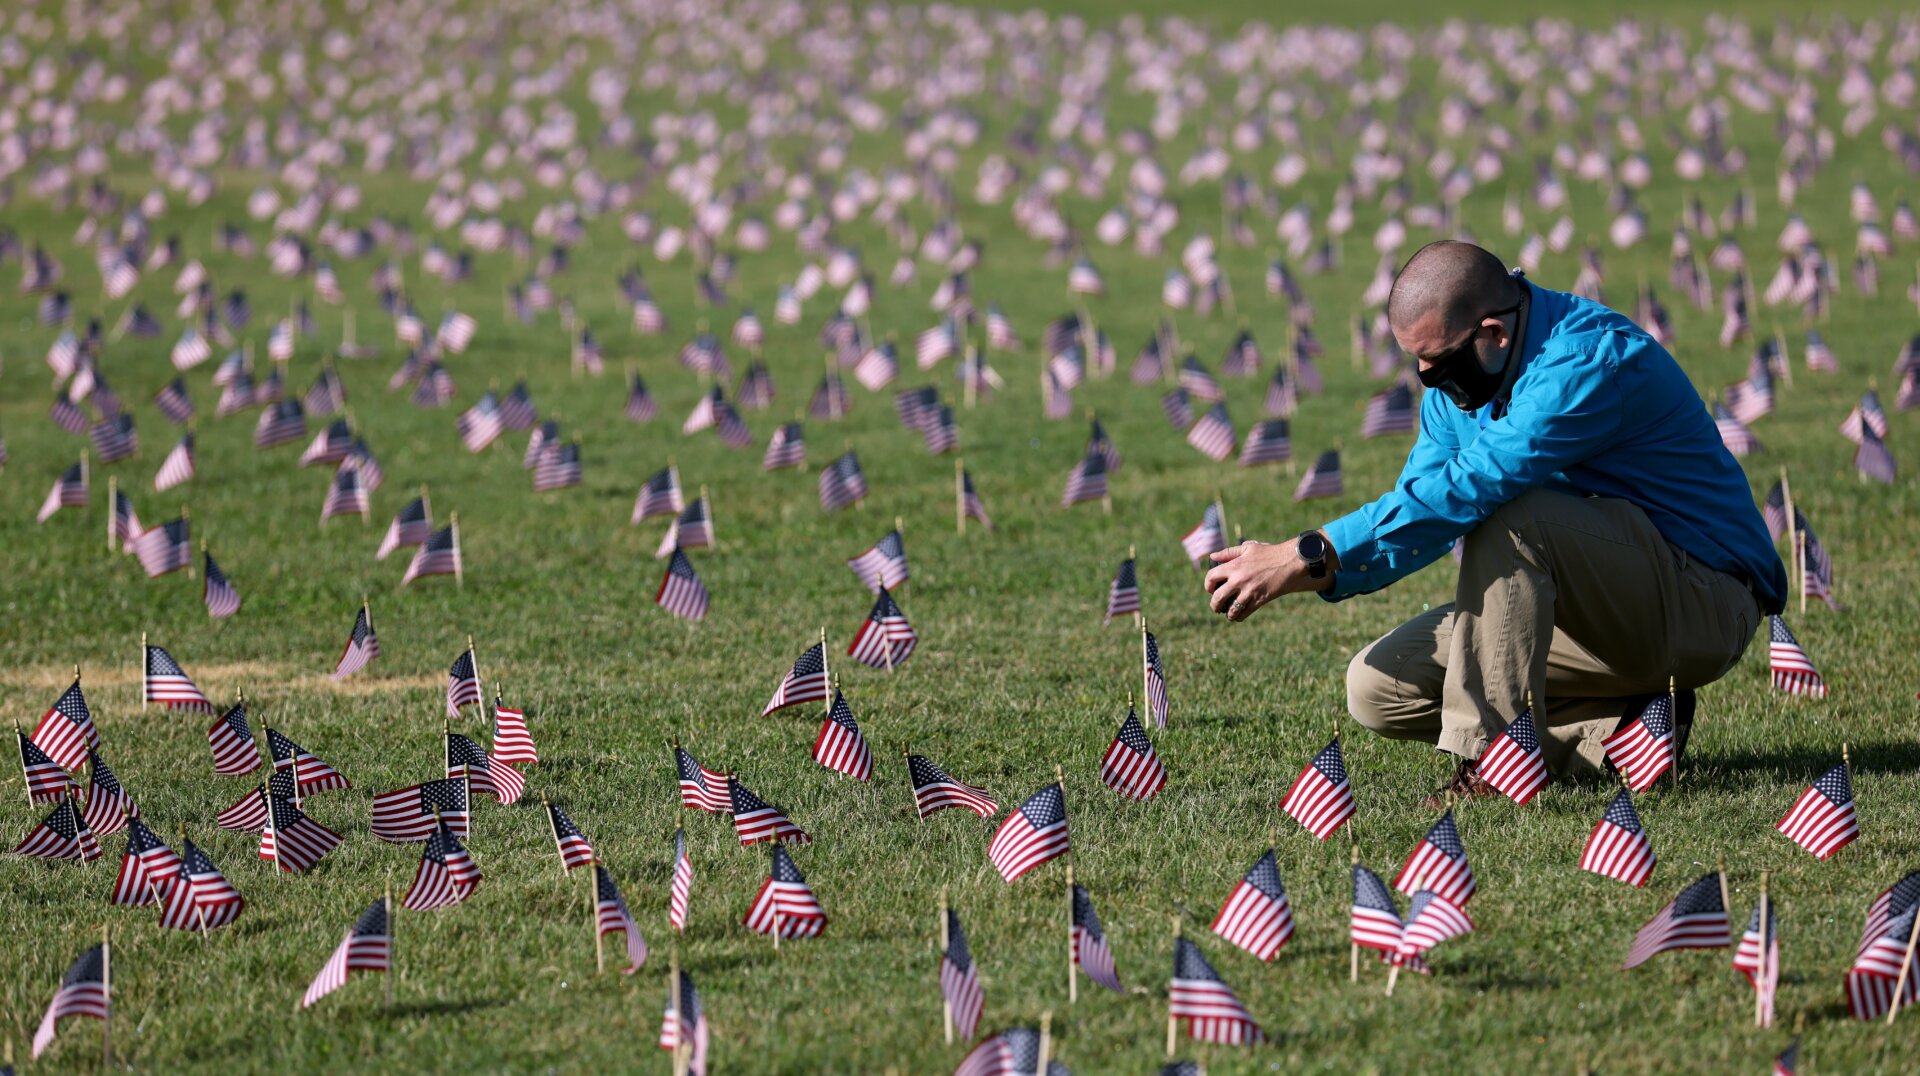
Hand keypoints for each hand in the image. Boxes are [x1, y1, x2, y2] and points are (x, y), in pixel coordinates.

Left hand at [1203, 536, 1334, 620]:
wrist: (1290, 562)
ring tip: (1227, 613)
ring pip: (1231, 609)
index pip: (1211, 577)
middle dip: (1214, 605)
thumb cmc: (1269, 553)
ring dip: (1227, 614)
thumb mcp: (1248, 548)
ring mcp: (1249, 591)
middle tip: (1215, 607)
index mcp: (1234, 566)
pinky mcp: (1260, 600)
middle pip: (1217, 597)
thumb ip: (1229, 552)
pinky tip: (1237, 616)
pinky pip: (1245, 613)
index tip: (1210, 589)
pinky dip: (1238, 617)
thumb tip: (1212, 557)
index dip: (1207, 585)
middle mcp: (1239, 579)